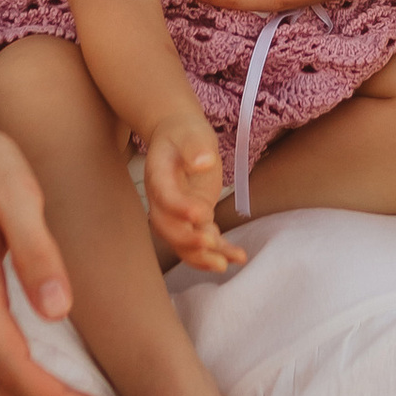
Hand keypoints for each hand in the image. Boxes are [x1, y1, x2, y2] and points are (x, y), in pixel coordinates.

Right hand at [145, 123, 242, 277]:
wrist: (179, 138)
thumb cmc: (184, 133)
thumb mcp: (191, 132)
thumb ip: (195, 146)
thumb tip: (204, 162)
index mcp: (158, 177)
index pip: (165, 197)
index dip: (181, 208)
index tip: (202, 213)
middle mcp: (163, 201)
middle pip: (169, 229)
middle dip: (188, 241)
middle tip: (211, 245)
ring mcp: (178, 214)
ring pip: (184, 243)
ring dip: (204, 256)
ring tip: (227, 263)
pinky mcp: (195, 219)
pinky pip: (202, 240)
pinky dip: (218, 251)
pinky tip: (237, 257)